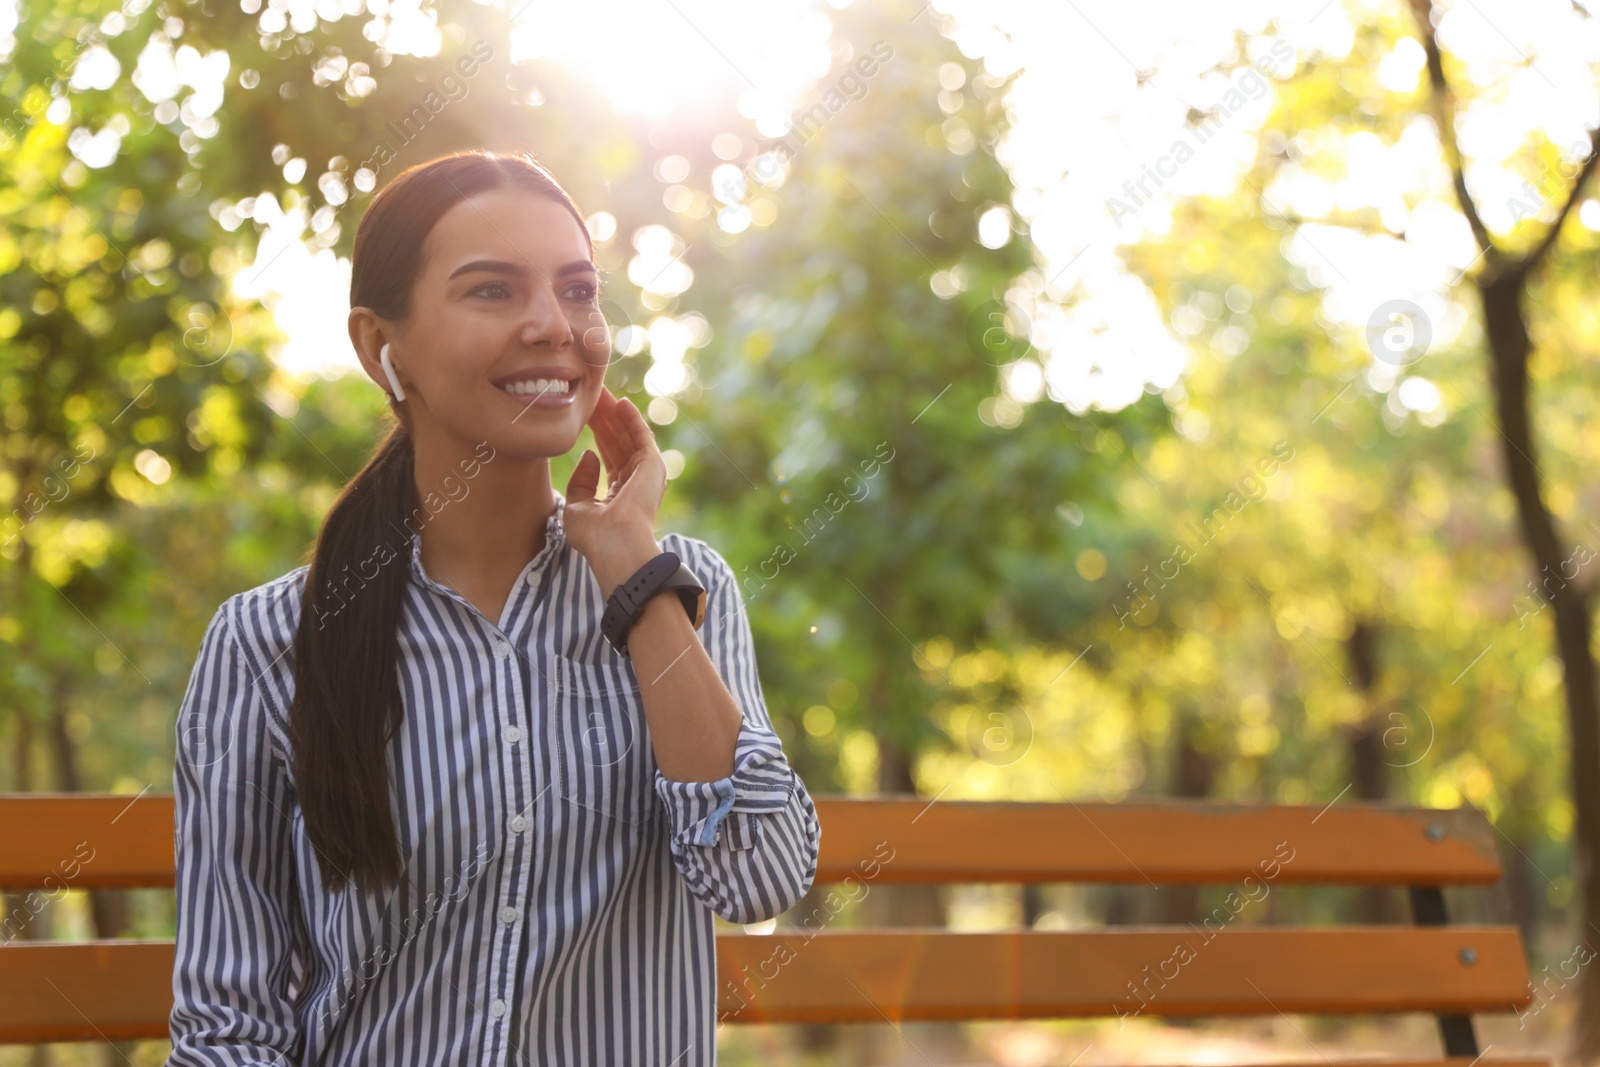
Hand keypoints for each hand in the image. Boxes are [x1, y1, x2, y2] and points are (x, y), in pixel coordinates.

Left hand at [565, 385, 666, 590]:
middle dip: (604, 419)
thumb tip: (589, 454)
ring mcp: (646, 474)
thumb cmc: (594, 535)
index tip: (583, 415)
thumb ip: (581, 481)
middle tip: (590, 395)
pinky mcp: (653, 465)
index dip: (597, 434)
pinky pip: (641, 435)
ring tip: (600, 392)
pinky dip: (632, 419)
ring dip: (614, 414)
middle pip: (617, 442)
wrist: (615, 545)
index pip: (608, 457)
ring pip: (628, 436)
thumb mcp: (577, 507)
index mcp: (620, 495)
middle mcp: (636, 483)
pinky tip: (620, 403)